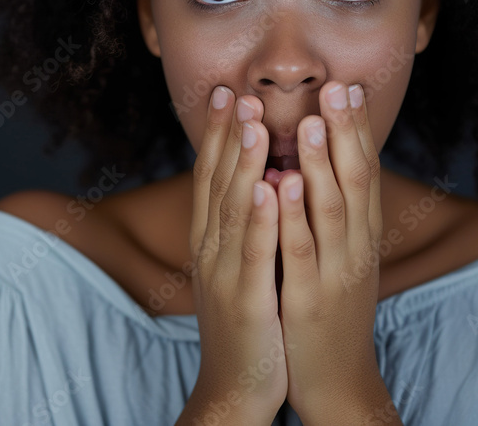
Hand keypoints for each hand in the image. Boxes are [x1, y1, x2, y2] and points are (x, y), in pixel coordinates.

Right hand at [187, 86, 289, 421]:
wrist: (236, 387)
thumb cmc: (247, 321)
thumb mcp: (237, 265)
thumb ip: (240, 225)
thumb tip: (254, 181)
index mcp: (210, 240)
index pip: (210, 177)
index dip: (217, 134)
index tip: (225, 94)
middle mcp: (210, 250)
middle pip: (217, 183)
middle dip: (228, 135)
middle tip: (237, 91)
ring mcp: (225, 274)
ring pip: (233, 210)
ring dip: (243, 163)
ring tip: (252, 122)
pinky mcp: (247, 300)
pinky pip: (254, 254)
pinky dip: (258, 218)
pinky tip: (267, 188)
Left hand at [274, 81, 387, 421]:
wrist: (336, 377)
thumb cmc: (331, 307)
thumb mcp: (340, 254)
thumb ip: (334, 211)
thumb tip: (323, 163)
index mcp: (361, 233)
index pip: (364, 170)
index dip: (357, 129)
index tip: (348, 86)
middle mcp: (356, 246)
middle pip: (356, 179)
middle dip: (346, 132)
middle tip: (338, 87)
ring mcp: (335, 271)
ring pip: (331, 209)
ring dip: (319, 163)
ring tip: (309, 123)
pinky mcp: (310, 297)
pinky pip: (301, 251)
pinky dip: (293, 216)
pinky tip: (282, 186)